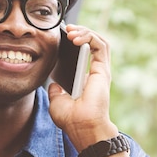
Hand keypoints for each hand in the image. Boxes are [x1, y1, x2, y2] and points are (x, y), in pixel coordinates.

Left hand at [48, 24, 118, 150]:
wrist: (82, 128)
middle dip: (80, 32)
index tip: (61, 37)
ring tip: (71, 31)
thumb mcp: (57, 102)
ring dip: (85, 31)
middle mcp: (95, 73)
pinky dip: (90, 37)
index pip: (83, 53)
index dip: (74, 42)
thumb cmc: (72, 120)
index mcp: (85, 79)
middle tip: (66, 29)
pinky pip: (101, 45)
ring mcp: (100, 70)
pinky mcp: (103, 69)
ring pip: (98, 40)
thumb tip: (54, 85)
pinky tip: (76, 38)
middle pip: (92, 43)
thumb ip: (57, 92)